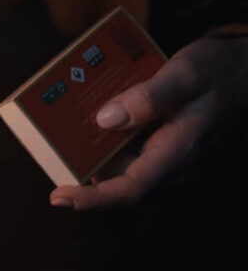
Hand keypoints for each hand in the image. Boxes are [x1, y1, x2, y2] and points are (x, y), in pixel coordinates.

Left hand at [50, 35, 247, 209]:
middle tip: (49, 136)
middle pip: (118, 175)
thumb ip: (149, 96)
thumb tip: (105, 119)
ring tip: (65, 118)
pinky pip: (131, 147)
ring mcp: (170, 156)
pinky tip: (94, 110)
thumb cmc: (221, 71)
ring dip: (94, 145)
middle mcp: (172, 163)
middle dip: (82, 162)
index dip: (92, 199)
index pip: (130, 188)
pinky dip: (110, 134)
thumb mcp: (186, 73)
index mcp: (178, 151)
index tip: (58, 197)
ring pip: (122, 161)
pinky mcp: (166, 145)